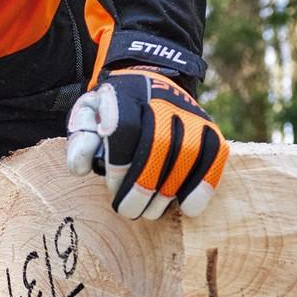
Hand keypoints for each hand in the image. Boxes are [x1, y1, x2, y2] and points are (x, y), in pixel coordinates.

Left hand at [66, 67, 228, 219]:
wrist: (148, 83)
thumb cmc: (113, 111)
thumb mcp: (89, 115)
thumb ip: (80, 139)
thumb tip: (81, 168)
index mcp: (125, 94)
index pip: (124, 128)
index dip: (119, 165)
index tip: (112, 189)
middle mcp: (160, 98)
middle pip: (160, 142)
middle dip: (143, 184)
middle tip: (129, 210)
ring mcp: (189, 111)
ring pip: (189, 151)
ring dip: (169, 190)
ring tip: (152, 212)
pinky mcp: (209, 126)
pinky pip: (215, 155)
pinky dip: (204, 184)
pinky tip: (189, 208)